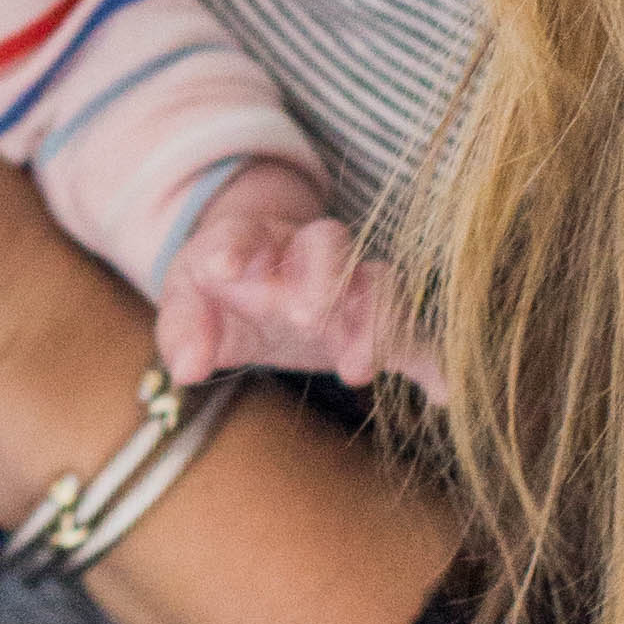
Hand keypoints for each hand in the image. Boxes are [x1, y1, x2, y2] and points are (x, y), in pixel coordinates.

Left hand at [156, 166, 447, 399]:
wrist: (257, 279)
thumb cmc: (219, 292)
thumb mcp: (188, 306)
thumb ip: (183, 329)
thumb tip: (188, 368)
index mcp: (252, 242)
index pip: (246, 233)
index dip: (238, 246)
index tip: (225, 268)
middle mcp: (306, 253)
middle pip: (329, 244)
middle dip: (321, 277)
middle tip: (304, 318)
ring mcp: (348, 285)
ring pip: (378, 282)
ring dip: (373, 320)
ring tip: (355, 369)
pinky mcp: (373, 323)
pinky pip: (412, 334)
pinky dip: (428, 359)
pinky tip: (440, 391)